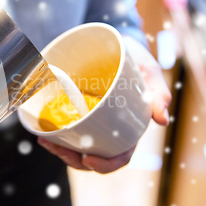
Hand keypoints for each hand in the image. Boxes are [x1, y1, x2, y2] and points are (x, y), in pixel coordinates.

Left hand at [38, 35, 171, 172]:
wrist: (117, 42)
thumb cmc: (137, 59)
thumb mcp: (150, 72)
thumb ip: (158, 93)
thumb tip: (163, 121)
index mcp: (130, 128)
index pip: (120, 156)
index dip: (105, 164)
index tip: (87, 158)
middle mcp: (110, 130)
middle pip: (93, 156)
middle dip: (74, 159)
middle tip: (58, 148)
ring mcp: (92, 122)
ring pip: (77, 147)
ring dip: (61, 150)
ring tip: (46, 142)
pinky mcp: (78, 112)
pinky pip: (67, 130)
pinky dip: (55, 134)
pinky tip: (43, 133)